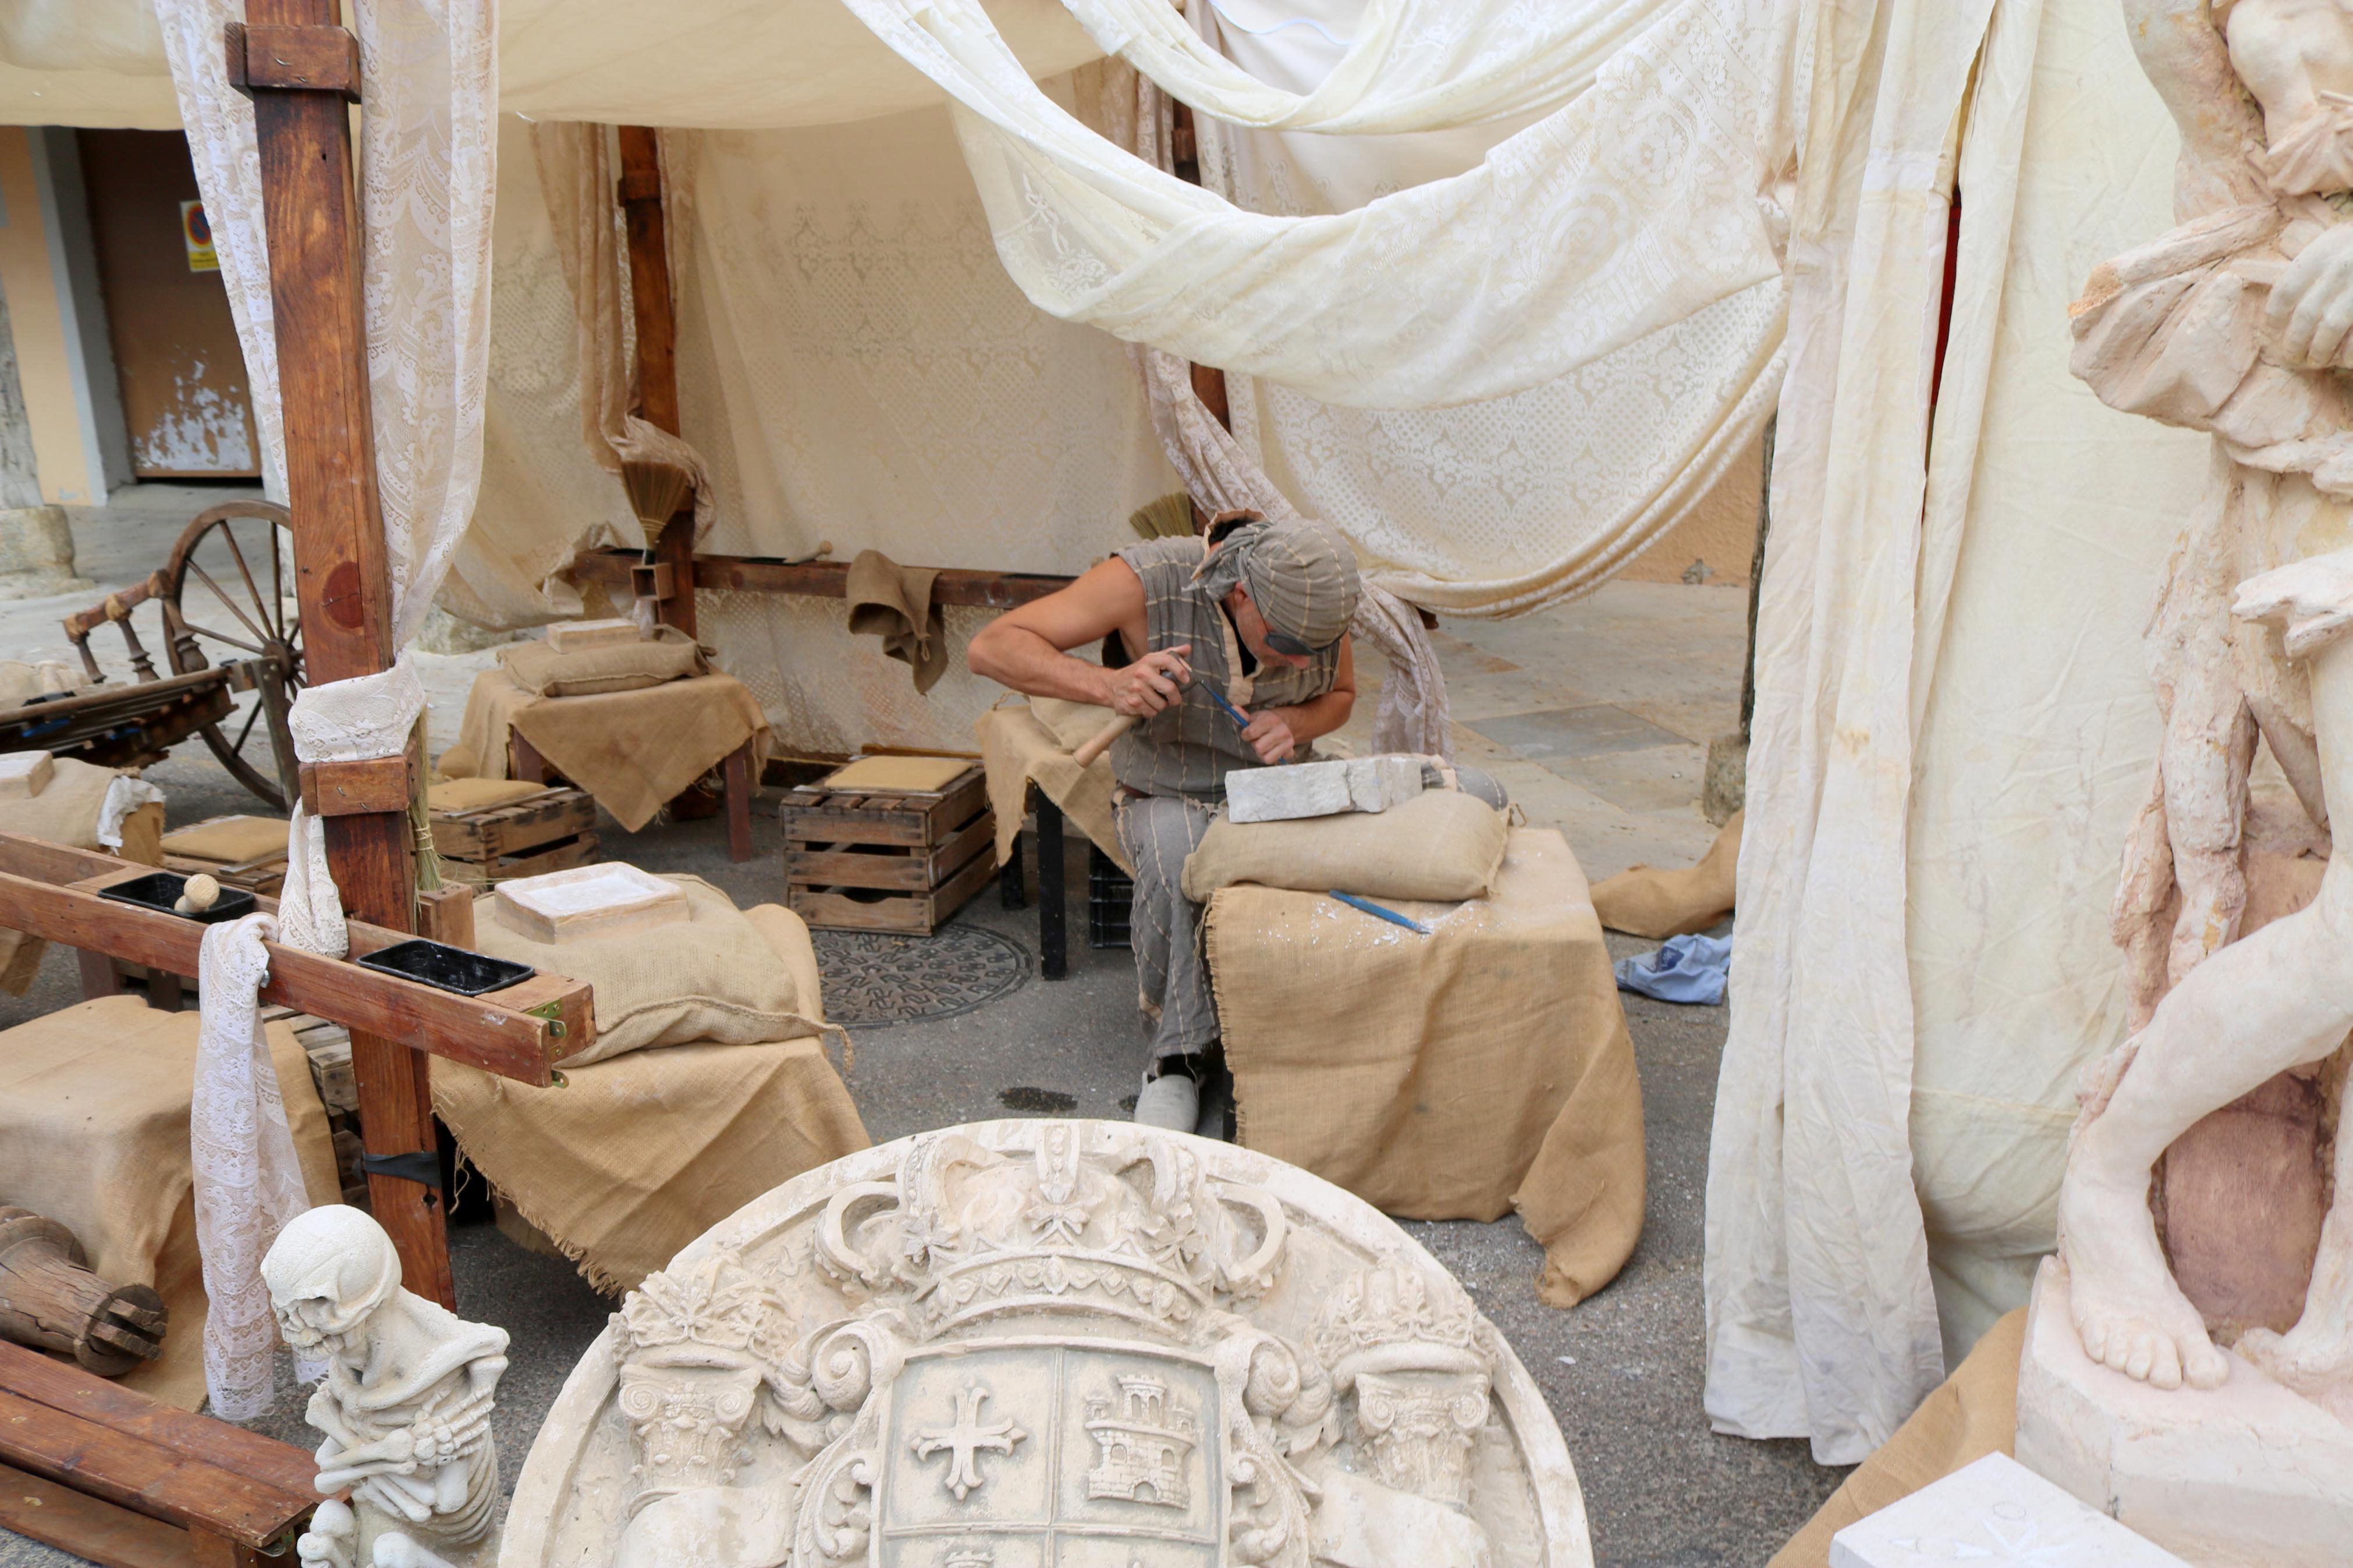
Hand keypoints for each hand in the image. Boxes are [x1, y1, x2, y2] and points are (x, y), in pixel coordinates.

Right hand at [1104, 644, 1191, 717]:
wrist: (1111, 685)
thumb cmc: (1137, 673)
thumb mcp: (1151, 661)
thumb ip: (1170, 655)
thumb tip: (1187, 648)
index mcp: (1148, 661)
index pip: (1168, 660)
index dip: (1180, 670)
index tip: (1186, 679)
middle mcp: (1141, 673)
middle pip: (1169, 688)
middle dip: (1175, 698)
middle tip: (1174, 699)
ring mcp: (1136, 689)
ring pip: (1161, 704)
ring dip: (1160, 705)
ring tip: (1154, 700)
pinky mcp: (1132, 702)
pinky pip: (1151, 712)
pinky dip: (1150, 711)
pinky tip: (1145, 705)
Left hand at [1239, 707, 1299, 764]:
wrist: (1286, 724)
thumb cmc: (1266, 722)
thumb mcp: (1255, 717)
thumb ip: (1242, 715)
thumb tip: (1233, 708)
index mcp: (1272, 720)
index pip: (1251, 733)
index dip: (1245, 735)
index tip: (1247, 733)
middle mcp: (1282, 731)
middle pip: (1258, 747)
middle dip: (1255, 745)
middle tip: (1258, 740)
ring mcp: (1288, 743)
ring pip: (1266, 758)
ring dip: (1262, 753)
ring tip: (1264, 746)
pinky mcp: (1290, 752)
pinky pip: (1274, 761)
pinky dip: (1271, 757)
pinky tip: (1272, 750)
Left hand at [2269, 223, 2352, 368]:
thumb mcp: (2332, 242)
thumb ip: (2310, 266)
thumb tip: (2285, 303)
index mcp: (2321, 254)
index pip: (2285, 293)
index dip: (2274, 318)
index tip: (2273, 332)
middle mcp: (2338, 270)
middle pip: (2305, 316)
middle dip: (2294, 343)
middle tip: (2292, 356)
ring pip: (2330, 328)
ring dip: (2318, 351)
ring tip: (2315, 361)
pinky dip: (2347, 350)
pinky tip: (2342, 358)